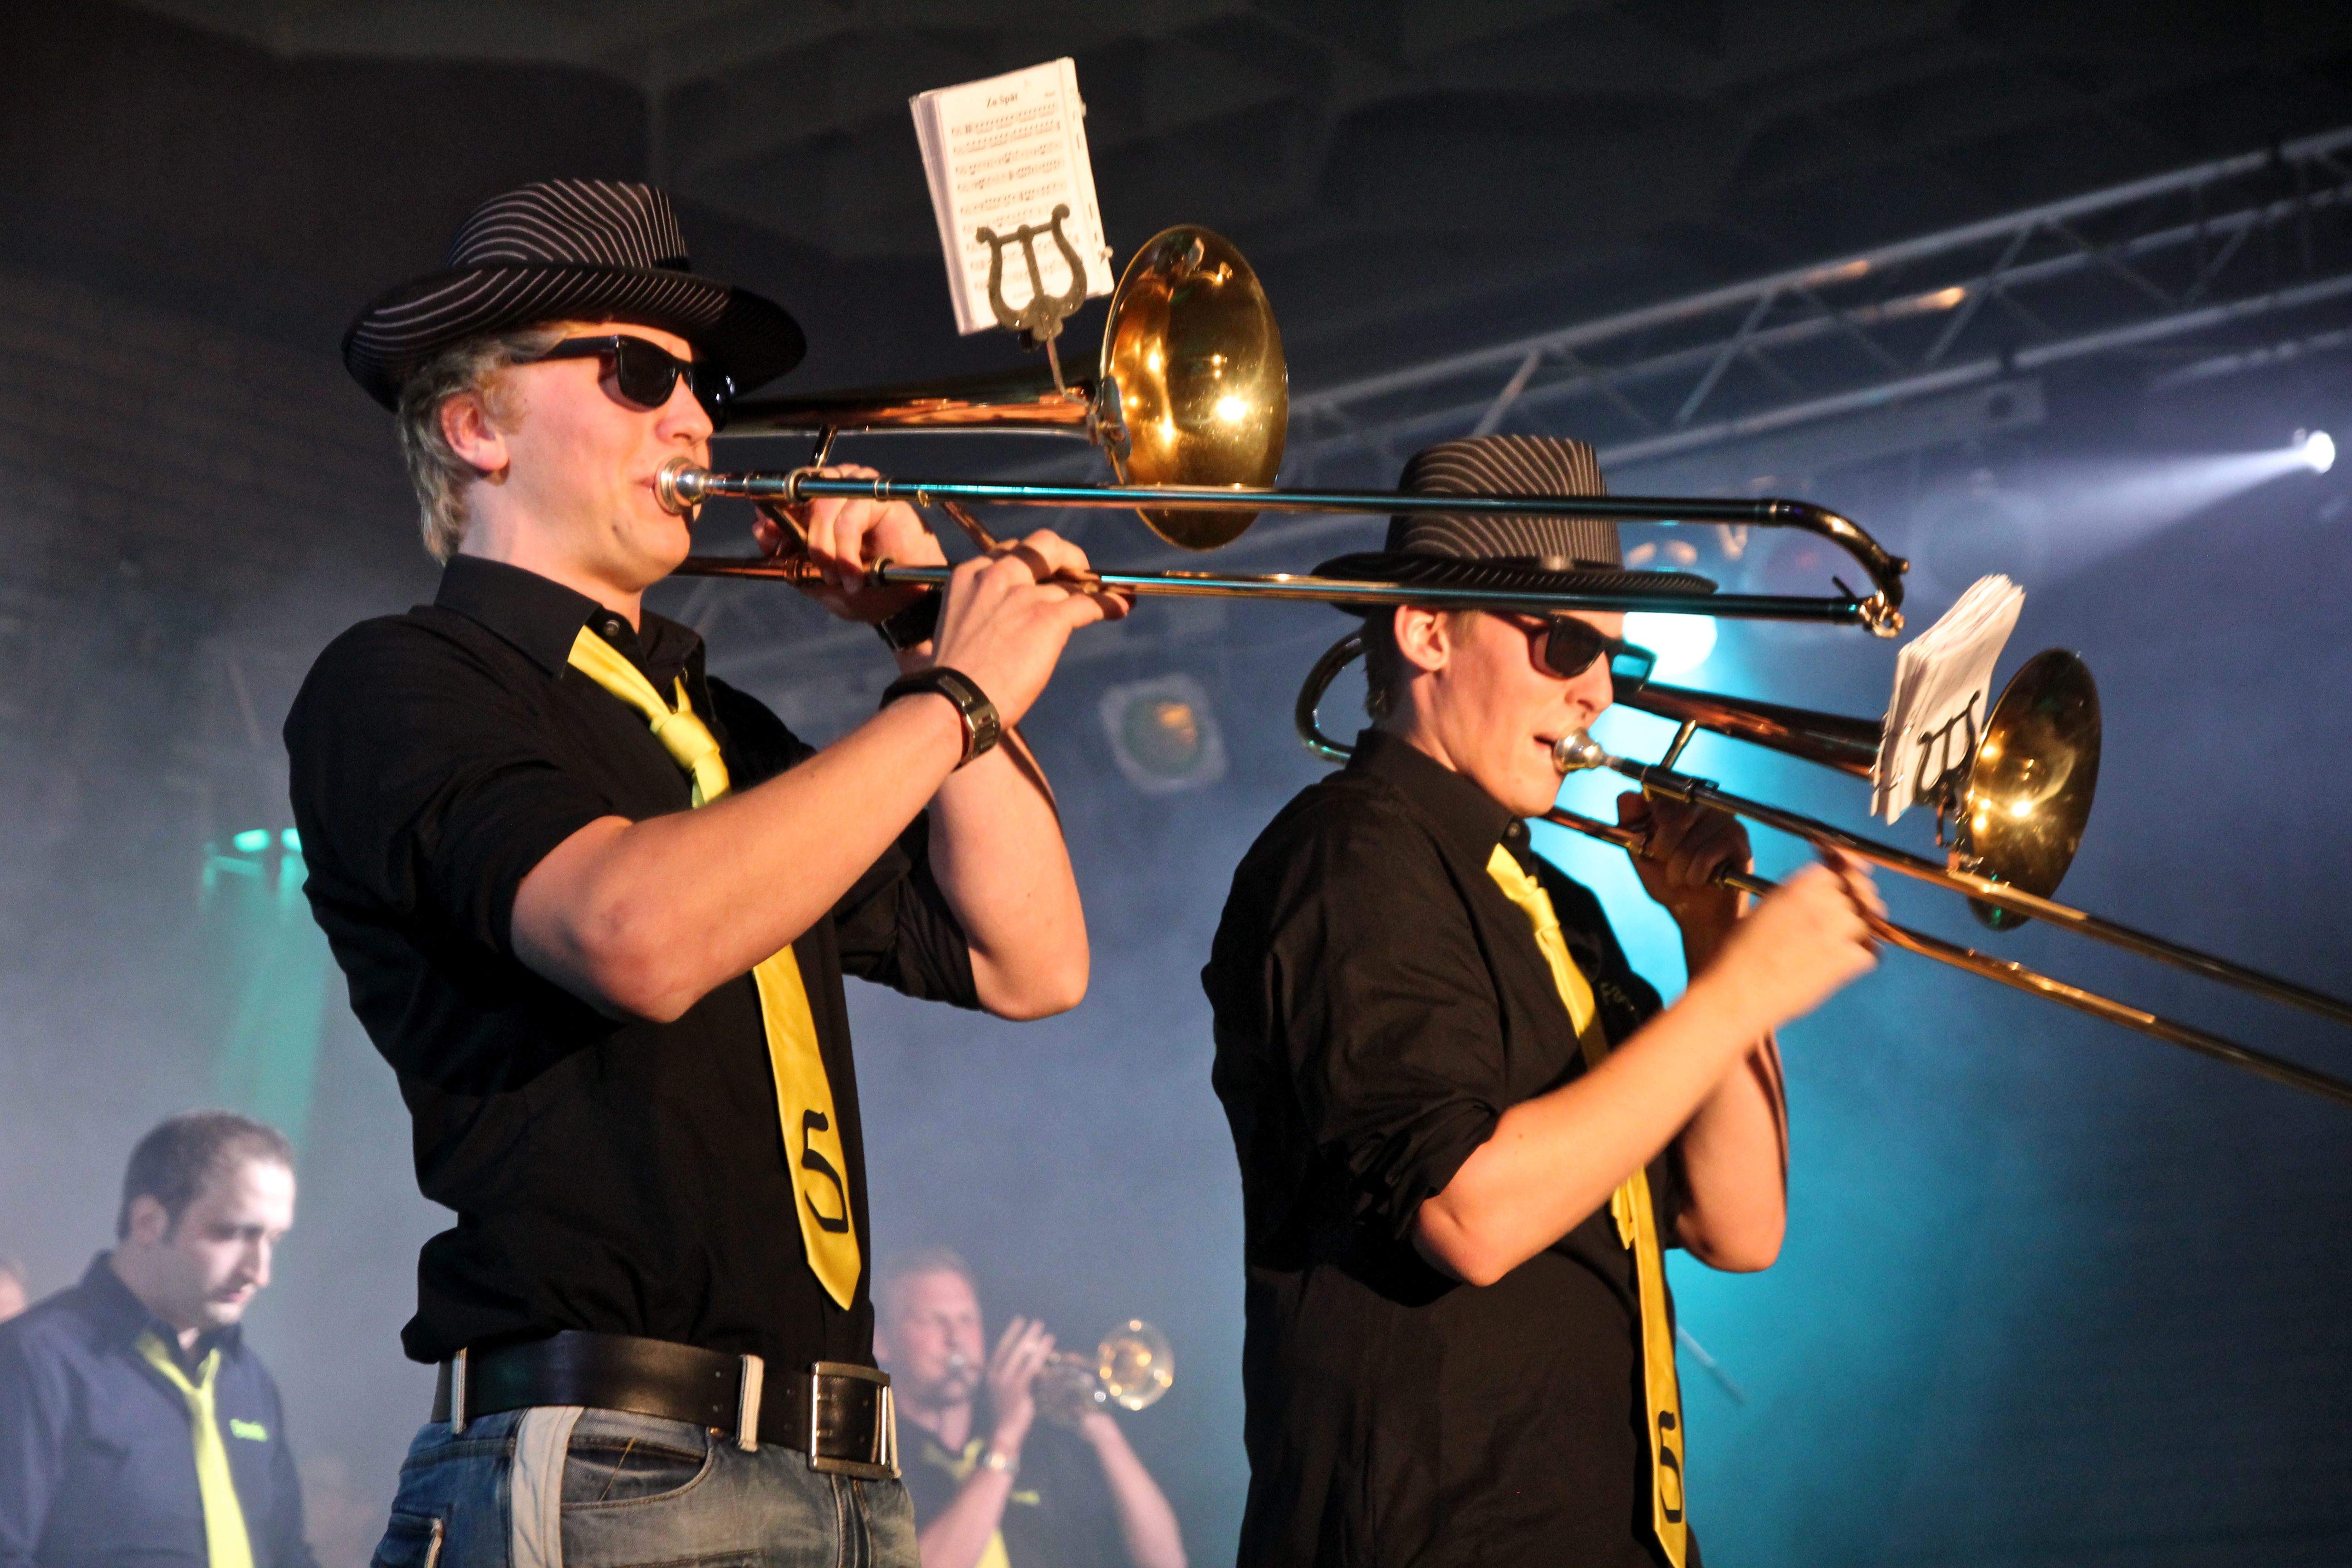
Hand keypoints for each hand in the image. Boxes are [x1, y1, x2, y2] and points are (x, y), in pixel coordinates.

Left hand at [754, 464, 946, 624]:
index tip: (772, 540)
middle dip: (805, 539)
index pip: (787, 497)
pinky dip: (846, 550)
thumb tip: (761, 528)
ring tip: (840, 577)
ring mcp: (859, 489)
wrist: (906, 602)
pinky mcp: (880, 497)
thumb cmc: (865, 588)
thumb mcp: (815, 578)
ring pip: (824, 507)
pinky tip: (854, 574)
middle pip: (803, 497)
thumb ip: (788, 556)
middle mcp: (838, 488)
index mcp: (820, 502)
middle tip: (819, 571)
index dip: (775, 516)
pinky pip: (849, 517)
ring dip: (826, 548)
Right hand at [924, 530, 1130, 727]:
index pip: (1010, 551)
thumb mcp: (954, 626)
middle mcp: (997, 576)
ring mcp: (1023, 594)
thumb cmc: (950, 679)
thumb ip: (977, 610)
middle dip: (1066, 556)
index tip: (1043, 573)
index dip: (1033, 561)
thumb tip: (990, 623)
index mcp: (969, 575)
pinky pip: (1088, 602)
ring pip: (1069, 582)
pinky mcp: (1048, 618)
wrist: (953, 702)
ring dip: (1090, 589)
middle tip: (1078, 572)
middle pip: (1044, 546)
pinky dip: (1109, 603)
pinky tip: (1120, 608)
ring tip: (1106, 596)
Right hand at [985, 1315, 1056, 1456]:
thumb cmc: (1008, 1412)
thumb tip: (1027, 1358)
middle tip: (1036, 1322)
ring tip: (1045, 1332)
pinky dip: (1040, 1354)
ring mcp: (1005, 1381)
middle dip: (1025, 1333)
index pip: (1001, 1347)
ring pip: (1022, 1355)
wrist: (1005, 1432)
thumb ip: (1013, 1374)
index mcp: (991, 1374)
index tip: (1019, 1320)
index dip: (1011, 1332)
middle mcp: (996, 1375)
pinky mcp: (1017, 1388)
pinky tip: (1048, 1346)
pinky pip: (1031, 1366)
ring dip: (1034, 1341)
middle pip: (1012, 1348)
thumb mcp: (1005, 1389)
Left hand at [1620, 792, 1748, 939]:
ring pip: (1687, 843)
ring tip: (1687, 878)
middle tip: (1671, 867)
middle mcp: (1703, 804)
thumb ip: (1630, 823)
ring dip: (1679, 871)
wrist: (1698, 916)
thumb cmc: (1669, 881)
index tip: (1657, 852)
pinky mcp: (1738, 838)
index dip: (1653, 834)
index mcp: (1678, 803)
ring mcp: (1723, 818)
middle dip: (1663, 853)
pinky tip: (1702, 880)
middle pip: (1670, 820)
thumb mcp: (1640, 853)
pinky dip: (1696, 876)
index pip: (1657, 802)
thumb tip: (1628, 795)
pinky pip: (1705, 856)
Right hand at [1693, 849, 1883, 1033]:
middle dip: (1857, 904)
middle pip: (1857, 894)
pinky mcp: (1846, 961)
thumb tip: (1817, 899)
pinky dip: (1864, 957)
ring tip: (1839, 945)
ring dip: (1858, 931)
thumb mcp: (1764, 909)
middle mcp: (1821, 902)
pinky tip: (1846, 964)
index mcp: (1798, 886)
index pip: (1838, 871)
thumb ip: (1795, 897)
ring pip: (1866, 922)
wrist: (1736, 993)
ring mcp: (1836, 930)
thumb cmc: (1739, 955)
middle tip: (1850, 917)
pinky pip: (1872, 952)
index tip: (1848, 885)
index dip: (1846, 877)